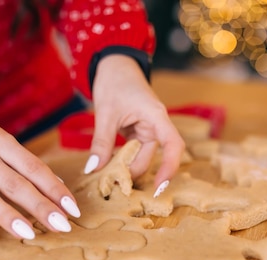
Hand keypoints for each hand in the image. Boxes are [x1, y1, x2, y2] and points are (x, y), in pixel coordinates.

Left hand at [89, 54, 184, 193]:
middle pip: (150, 158)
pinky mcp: (137, 133)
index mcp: (156, 117)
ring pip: (139, 158)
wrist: (113, 65)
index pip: (173, 146)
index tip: (159, 187)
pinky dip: (121, 161)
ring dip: (124, 168)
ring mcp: (147, 131)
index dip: (170, 168)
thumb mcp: (105, 113)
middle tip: (110, 185)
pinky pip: (132, 153)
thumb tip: (93, 169)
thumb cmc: (114, 81)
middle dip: (132, 173)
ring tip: (105, 177)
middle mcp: (156, 126)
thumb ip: (101, 143)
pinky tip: (107, 167)